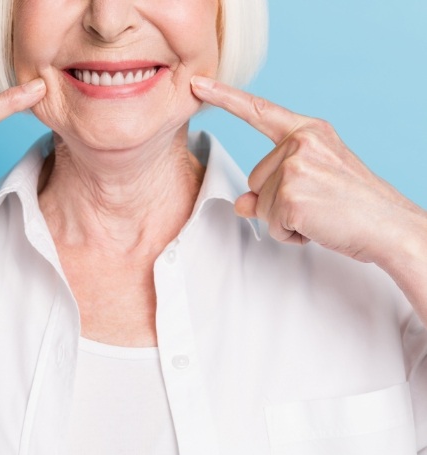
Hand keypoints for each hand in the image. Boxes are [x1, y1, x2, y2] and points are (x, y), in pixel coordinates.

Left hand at [190, 75, 423, 264]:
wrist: (391, 227)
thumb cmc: (355, 205)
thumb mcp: (312, 183)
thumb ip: (271, 186)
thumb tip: (240, 204)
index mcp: (309, 131)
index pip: (259, 111)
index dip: (224, 98)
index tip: (198, 85)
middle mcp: (301, 142)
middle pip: (255, 179)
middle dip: (277, 201)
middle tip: (317, 204)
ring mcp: (295, 167)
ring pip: (259, 204)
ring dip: (284, 219)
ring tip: (320, 215)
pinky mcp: (290, 196)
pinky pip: (271, 225)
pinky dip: (290, 235)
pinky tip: (317, 227)